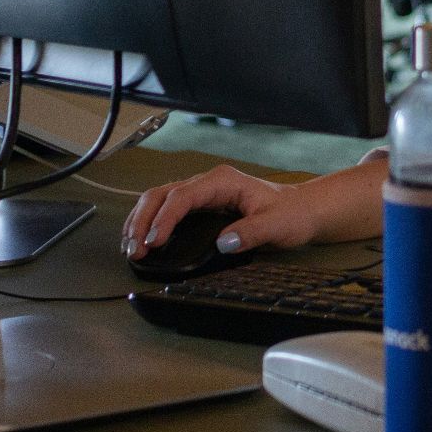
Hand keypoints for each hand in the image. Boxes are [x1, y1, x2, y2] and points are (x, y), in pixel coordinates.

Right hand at [122, 157, 387, 259]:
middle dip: (142, 220)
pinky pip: (166, 209)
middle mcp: (207, 183)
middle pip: (161, 194)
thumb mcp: (277, 225)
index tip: (153, 243)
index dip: (164, 220)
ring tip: (130, 248)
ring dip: (140, 222)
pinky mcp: (199, 205)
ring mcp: (201, 192)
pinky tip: (142, 240)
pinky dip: (149, 223)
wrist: (302, 211)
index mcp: (222, 182)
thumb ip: (252, 233)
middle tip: (133, 250)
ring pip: (158, 199)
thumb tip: (223, 242)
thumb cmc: (292, 215)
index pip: (182, 197)